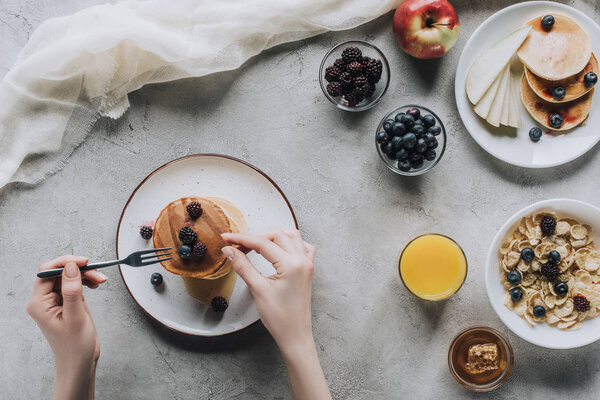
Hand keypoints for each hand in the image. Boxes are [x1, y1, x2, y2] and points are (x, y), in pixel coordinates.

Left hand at [27, 255, 106, 399]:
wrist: (79, 362)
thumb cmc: (75, 346)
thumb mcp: (75, 316)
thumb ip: (72, 290)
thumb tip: (70, 267)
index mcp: (39, 303)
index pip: (47, 272)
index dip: (65, 263)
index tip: (84, 261)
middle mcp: (44, 300)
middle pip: (59, 272)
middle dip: (79, 269)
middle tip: (97, 272)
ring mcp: (55, 301)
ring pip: (68, 276)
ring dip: (85, 274)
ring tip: (100, 280)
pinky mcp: (66, 302)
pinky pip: (74, 284)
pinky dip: (86, 281)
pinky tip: (95, 284)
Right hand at [221, 230, 314, 348]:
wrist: (295, 335)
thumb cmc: (280, 318)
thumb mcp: (258, 290)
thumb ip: (244, 266)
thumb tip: (230, 251)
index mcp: (291, 264)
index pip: (263, 243)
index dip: (242, 239)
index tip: (227, 238)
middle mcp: (302, 260)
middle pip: (277, 235)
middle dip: (255, 238)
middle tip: (237, 245)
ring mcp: (307, 264)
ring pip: (291, 237)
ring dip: (272, 237)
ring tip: (255, 246)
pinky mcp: (307, 270)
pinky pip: (302, 247)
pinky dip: (289, 243)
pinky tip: (278, 249)